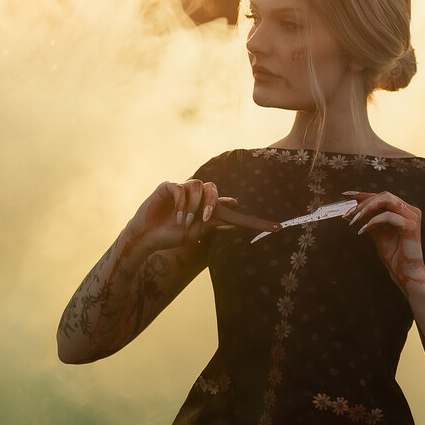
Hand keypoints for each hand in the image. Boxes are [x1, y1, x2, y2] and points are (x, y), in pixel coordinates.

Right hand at [130, 180, 273, 257]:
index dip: (255, 221)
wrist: (146, 237)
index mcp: (208, 211)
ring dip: (192, 207)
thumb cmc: (170, 237)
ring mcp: (183, 190)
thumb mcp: (196, 232)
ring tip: (182, 222)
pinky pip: (181, 188)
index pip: (234, 213)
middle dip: (212, 203)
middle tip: (204, 218)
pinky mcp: (168, 187)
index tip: (278, 228)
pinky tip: (175, 215)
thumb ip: (214, 222)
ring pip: (198, 187)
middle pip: (215, 189)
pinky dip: (180, 203)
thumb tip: (233, 217)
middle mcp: (197, 197)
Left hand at [342, 190, 424, 294]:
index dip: (363, 195)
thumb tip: (352, 211)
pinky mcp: (410, 226)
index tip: (346, 196)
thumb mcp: (377, 234)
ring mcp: (412, 217)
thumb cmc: (394, 255)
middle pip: (383, 195)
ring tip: (355, 218)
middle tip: (348, 213)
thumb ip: (368, 221)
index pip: (381, 197)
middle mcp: (409, 210)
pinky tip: (364, 229)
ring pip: (387, 200)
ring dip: (367, 207)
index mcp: (403, 211)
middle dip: (363, 202)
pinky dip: (374, 220)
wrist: (405, 273)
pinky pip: (389, 216)